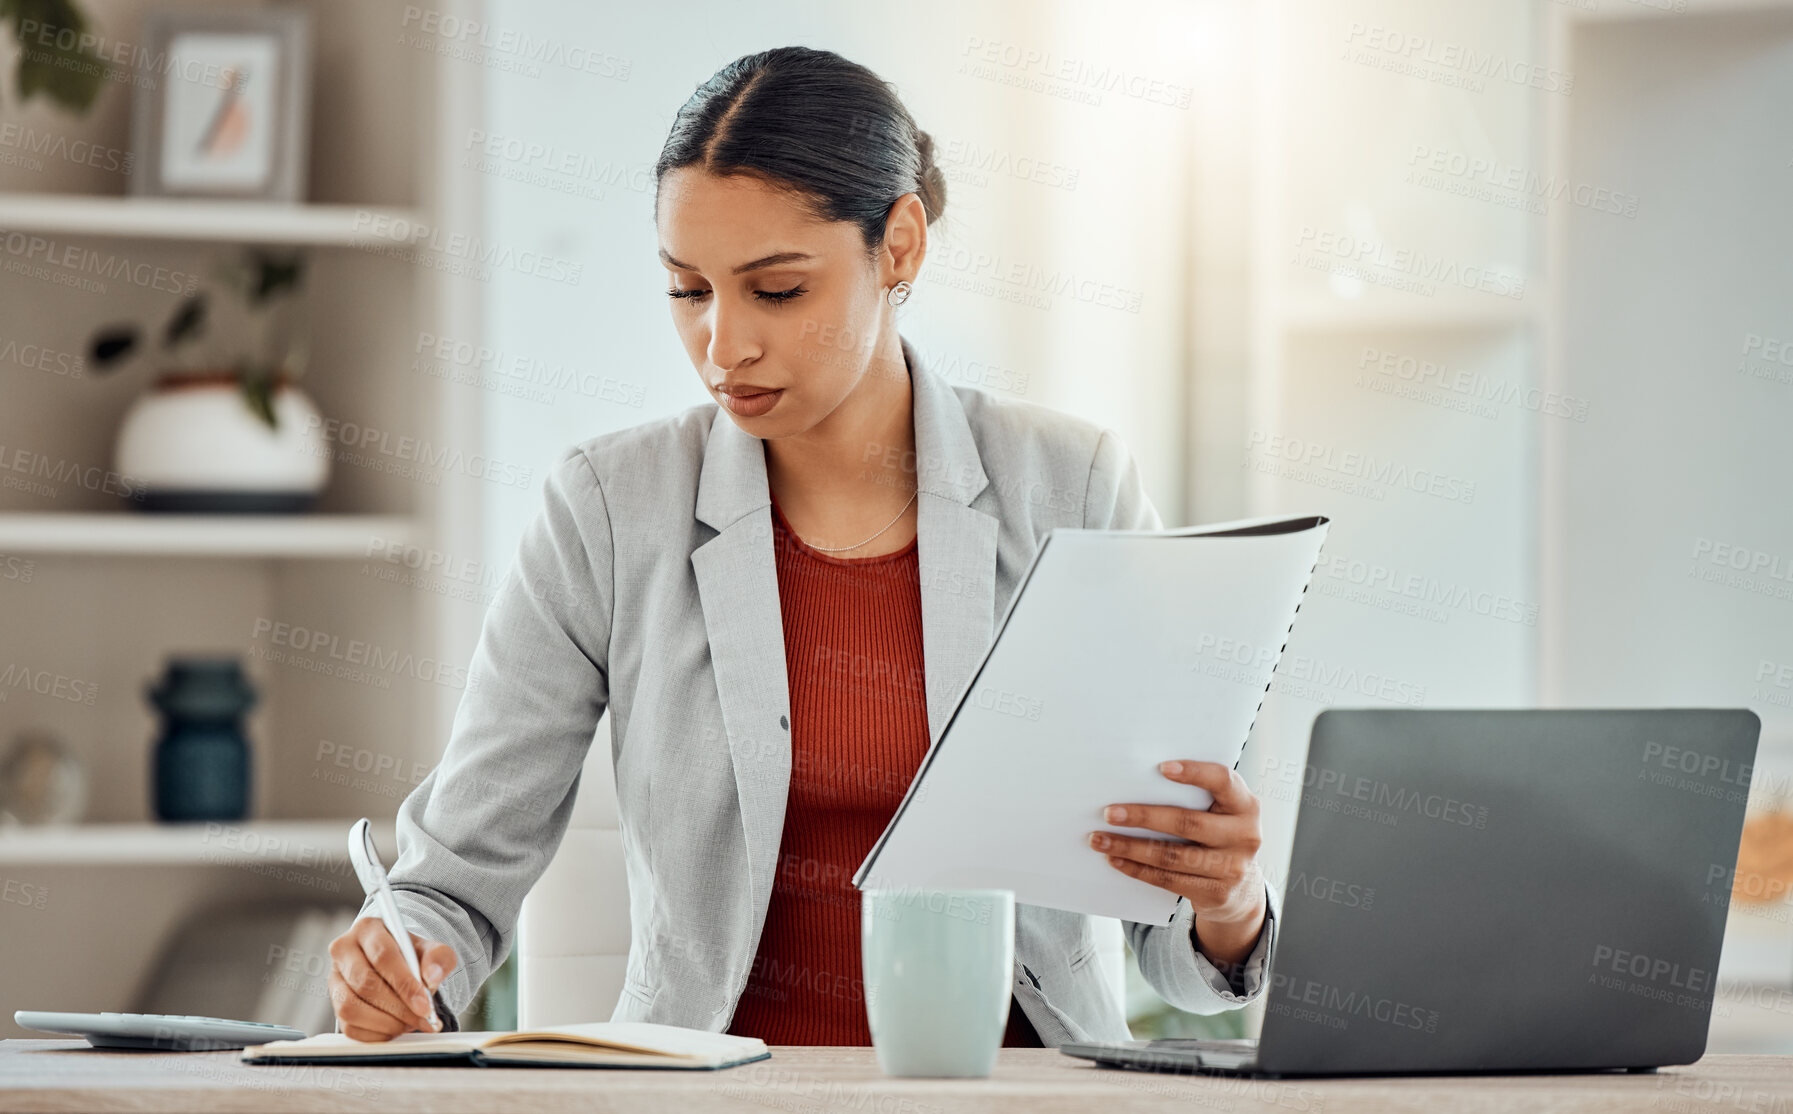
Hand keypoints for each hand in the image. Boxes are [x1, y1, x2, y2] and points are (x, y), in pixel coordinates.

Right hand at [327, 916, 457, 1041]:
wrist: (398, 964)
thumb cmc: (412, 955)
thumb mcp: (432, 949)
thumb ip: (438, 958)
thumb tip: (431, 976)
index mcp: (368, 928)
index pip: (383, 956)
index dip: (405, 984)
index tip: (425, 1005)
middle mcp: (344, 950)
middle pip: (365, 984)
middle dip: (398, 1008)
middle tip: (422, 1019)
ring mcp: (334, 978)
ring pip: (351, 1008)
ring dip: (385, 1023)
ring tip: (409, 1023)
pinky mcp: (334, 1003)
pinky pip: (349, 1027)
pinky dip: (376, 1033)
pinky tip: (395, 1027)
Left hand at [1088, 760, 1267, 968]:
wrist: (1241, 889)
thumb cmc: (1219, 834)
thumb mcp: (1221, 812)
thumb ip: (1196, 796)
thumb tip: (1137, 781)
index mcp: (1246, 805)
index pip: (1223, 781)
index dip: (1195, 773)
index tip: (1161, 768)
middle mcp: (1244, 836)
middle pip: (1187, 822)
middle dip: (1143, 817)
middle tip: (1109, 812)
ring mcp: (1232, 868)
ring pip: (1172, 856)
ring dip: (1130, 847)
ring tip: (1100, 839)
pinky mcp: (1215, 893)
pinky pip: (1168, 879)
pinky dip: (1137, 869)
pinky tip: (1115, 860)